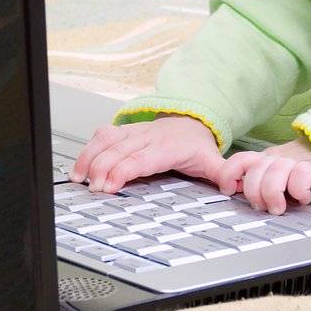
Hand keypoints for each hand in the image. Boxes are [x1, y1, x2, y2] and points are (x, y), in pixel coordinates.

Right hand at [68, 114, 223, 193]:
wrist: (191, 120)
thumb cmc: (195, 144)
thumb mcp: (212, 160)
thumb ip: (222, 173)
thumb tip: (231, 184)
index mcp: (166, 147)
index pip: (140, 159)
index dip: (123, 171)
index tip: (110, 186)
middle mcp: (146, 136)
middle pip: (118, 150)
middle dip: (102, 169)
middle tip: (94, 189)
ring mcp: (132, 132)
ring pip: (106, 140)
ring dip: (90, 158)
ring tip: (79, 178)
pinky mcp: (122, 131)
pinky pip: (101, 136)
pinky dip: (87, 150)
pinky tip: (79, 166)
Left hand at [215, 139, 310, 214]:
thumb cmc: (295, 173)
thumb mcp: (271, 176)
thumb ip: (255, 182)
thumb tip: (234, 196)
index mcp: (262, 160)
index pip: (239, 160)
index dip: (229, 174)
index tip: (228, 190)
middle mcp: (275, 159)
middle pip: (256, 170)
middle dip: (254, 193)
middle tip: (262, 207)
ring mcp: (292, 162)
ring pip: (275, 172)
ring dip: (273, 194)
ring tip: (279, 208)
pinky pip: (300, 177)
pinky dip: (299, 191)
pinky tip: (301, 198)